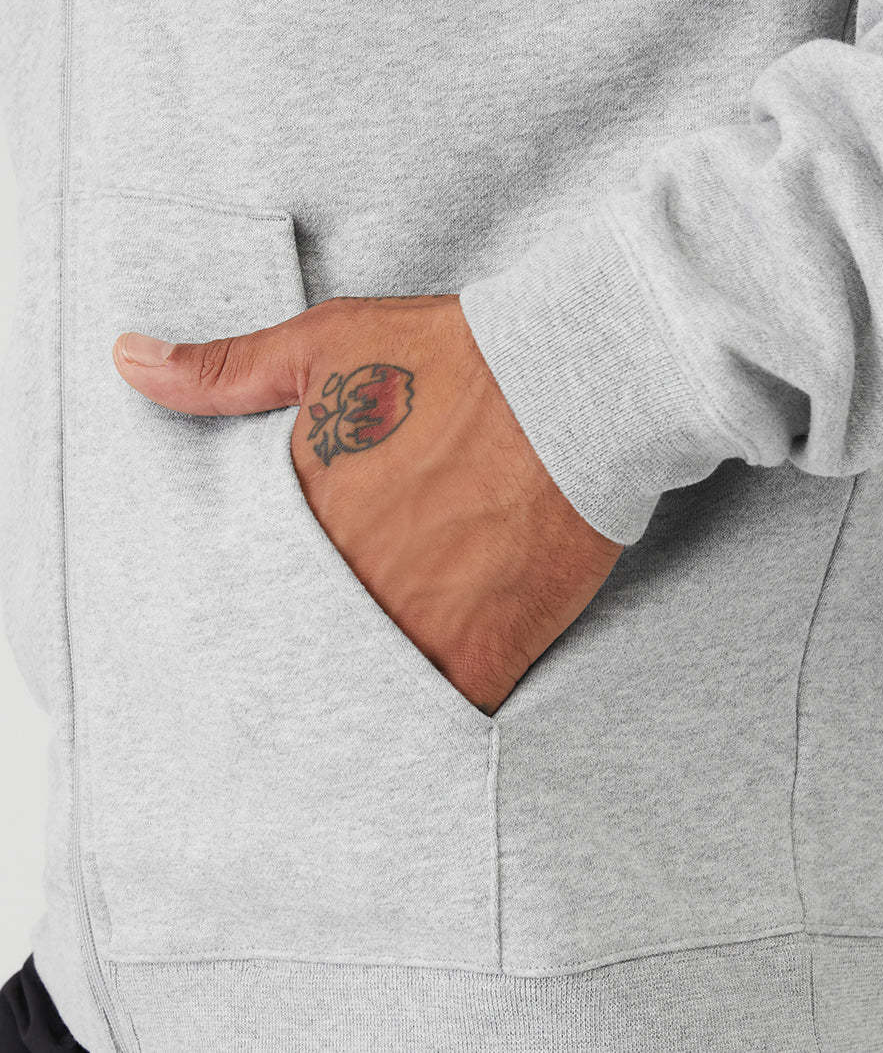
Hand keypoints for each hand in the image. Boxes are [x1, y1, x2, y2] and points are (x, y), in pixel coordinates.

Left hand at [112, 295, 622, 713]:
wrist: (573, 383)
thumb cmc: (452, 355)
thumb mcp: (325, 344)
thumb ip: (222, 370)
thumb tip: (126, 361)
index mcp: (295, 514)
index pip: (238, 588)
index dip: (242, 606)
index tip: (242, 623)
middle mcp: (341, 579)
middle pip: (290, 647)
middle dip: (289, 655)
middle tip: (291, 674)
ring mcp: (410, 624)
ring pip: (353, 693)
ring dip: (348, 694)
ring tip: (341, 709)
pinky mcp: (481, 654)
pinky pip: (433, 717)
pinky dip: (420, 721)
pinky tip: (413, 712)